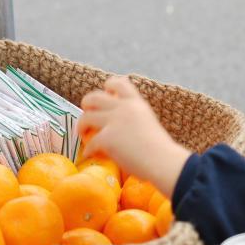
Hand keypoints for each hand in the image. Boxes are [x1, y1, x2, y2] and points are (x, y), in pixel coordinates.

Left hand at [79, 76, 190, 196]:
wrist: (162, 161)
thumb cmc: (161, 148)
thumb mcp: (148, 122)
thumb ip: (135, 118)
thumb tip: (122, 126)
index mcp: (136, 103)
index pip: (118, 83)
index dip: (108, 87)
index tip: (106, 94)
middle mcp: (123, 108)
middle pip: (94, 97)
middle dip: (87, 105)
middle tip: (88, 115)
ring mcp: (114, 122)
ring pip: (86, 117)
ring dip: (82, 126)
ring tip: (83, 135)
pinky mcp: (107, 138)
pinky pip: (90, 143)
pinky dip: (88, 150)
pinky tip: (90, 155)